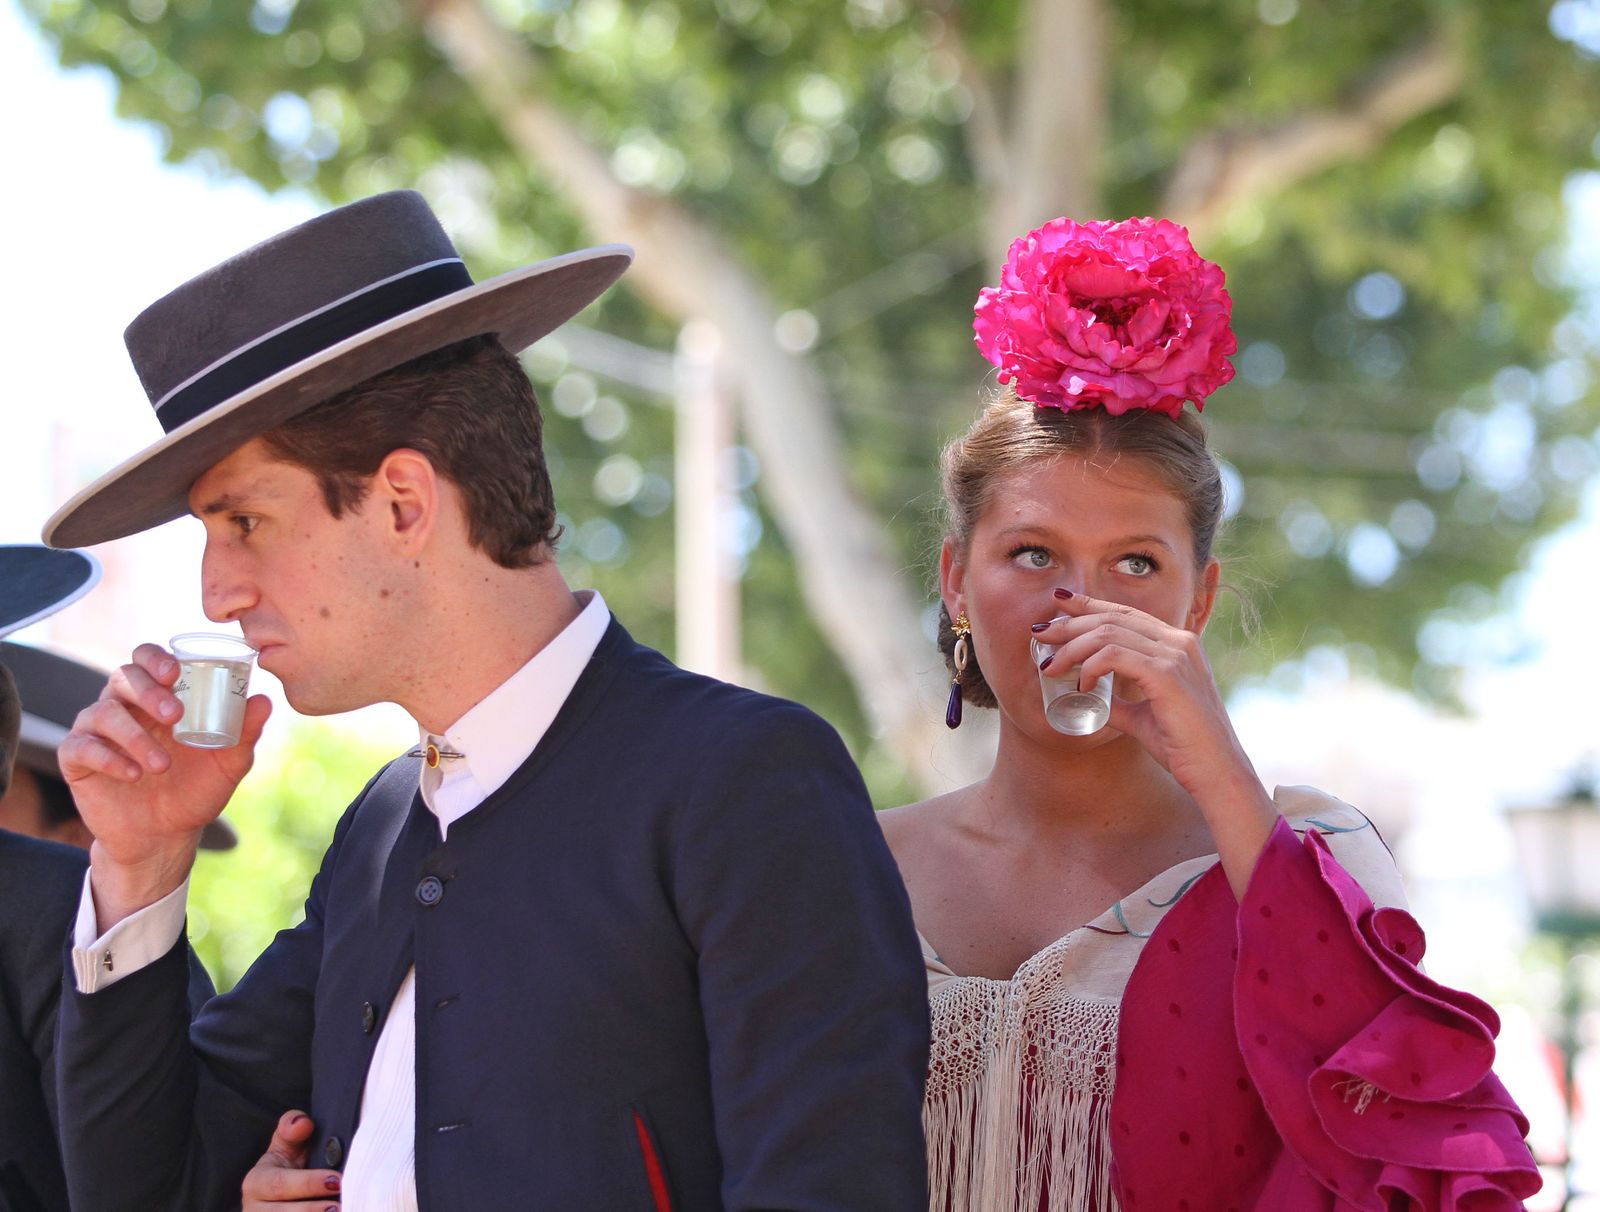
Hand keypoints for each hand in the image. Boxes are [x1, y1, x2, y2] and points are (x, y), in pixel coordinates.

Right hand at [58, 642, 270, 925]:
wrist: (164, 836)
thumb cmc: (195, 789)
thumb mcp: (228, 763)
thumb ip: (245, 732)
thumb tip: (265, 701)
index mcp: (158, 697)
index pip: (147, 659)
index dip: (156, 658)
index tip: (175, 672)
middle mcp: (123, 706)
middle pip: (123, 677)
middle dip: (148, 691)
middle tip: (175, 714)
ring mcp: (97, 731)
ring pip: (103, 713)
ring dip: (135, 737)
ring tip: (162, 765)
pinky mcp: (76, 758)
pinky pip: (80, 747)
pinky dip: (108, 758)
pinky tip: (133, 774)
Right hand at [241, 1110, 340, 1209]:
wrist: (284, 1195)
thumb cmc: (289, 1168)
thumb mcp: (288, 1146)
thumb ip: (293, 1130)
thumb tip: (302, 1123)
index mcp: (257, 1182)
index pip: (280, 1185)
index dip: (308, 1184)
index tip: (336, 1181)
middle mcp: (254, 1210)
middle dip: (312, 1211)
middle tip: (340, 1206)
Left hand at [1036, 591, 1275, 844]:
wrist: (1215, 772)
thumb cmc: (1183, 747)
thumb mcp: (1144, 716)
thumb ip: (1121, 702)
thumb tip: (1093, 698)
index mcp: (1177, 646)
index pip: (1126, 613)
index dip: (1089, 605)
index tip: (1058, 604)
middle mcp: (1178, 642)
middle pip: (1113, 617)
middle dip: (1070, 623)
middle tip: (1040, 635)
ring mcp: (1175, 655)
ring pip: (1109, 633)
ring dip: (1072, 647)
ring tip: (1050, 666)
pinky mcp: (1166, 674)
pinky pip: (1115, 655)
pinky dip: (1091, 665)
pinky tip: (1082, 683)